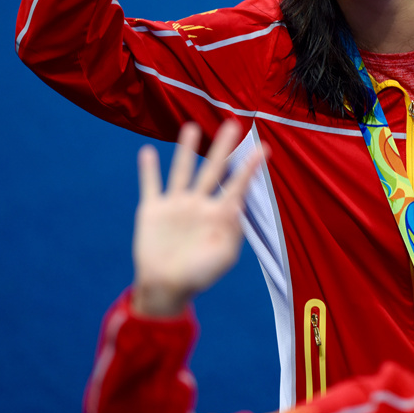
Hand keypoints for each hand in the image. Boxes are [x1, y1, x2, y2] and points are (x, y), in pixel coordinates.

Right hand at [131, 121, 265, 316]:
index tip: (265, 149)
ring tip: (192, 127)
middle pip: (213, 169)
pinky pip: (151, 185)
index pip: (238, 186)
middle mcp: (199, 204)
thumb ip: (233, 232)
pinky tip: (148, 152)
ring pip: (183, 170)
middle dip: (223, 148)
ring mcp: (176, 205)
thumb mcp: (223, 258)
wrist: (166, 288)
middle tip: (233, 124)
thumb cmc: (200, 276)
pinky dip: (148, 170)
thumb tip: (239, 206)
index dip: (250, 168)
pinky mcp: (153, 211)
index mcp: (219, 215)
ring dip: (186, 149)